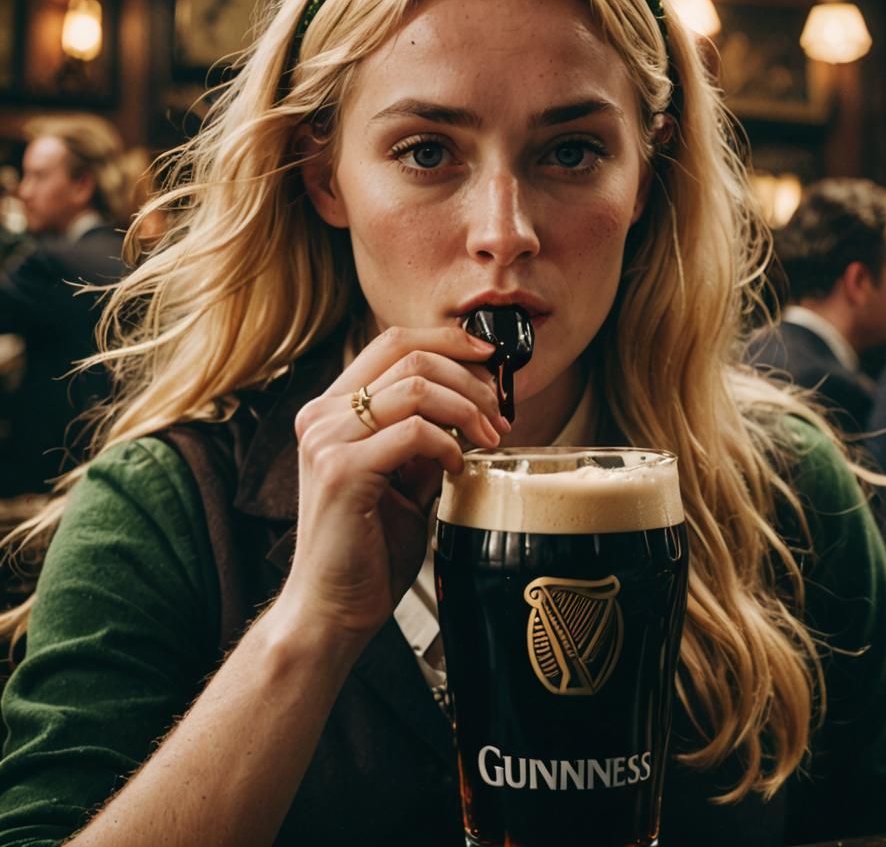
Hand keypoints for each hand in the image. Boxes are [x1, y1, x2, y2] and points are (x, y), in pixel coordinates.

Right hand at [280, 326, 507, 642]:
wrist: (332, 609)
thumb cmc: (367, 549)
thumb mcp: (402, 478)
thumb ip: (424, 438)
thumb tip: (471, 406)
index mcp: (331, 410)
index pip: (393, 343)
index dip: (447, 341)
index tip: (489, 358)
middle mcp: (321, 416)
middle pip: (409, 354)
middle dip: (469, 377)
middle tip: (499, 412)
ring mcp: (327, 440)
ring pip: (417, 387)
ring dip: (467, 409)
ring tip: (488, 439)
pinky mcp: (341, 470)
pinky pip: (415, 432)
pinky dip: (448, 444)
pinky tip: (457, 467)